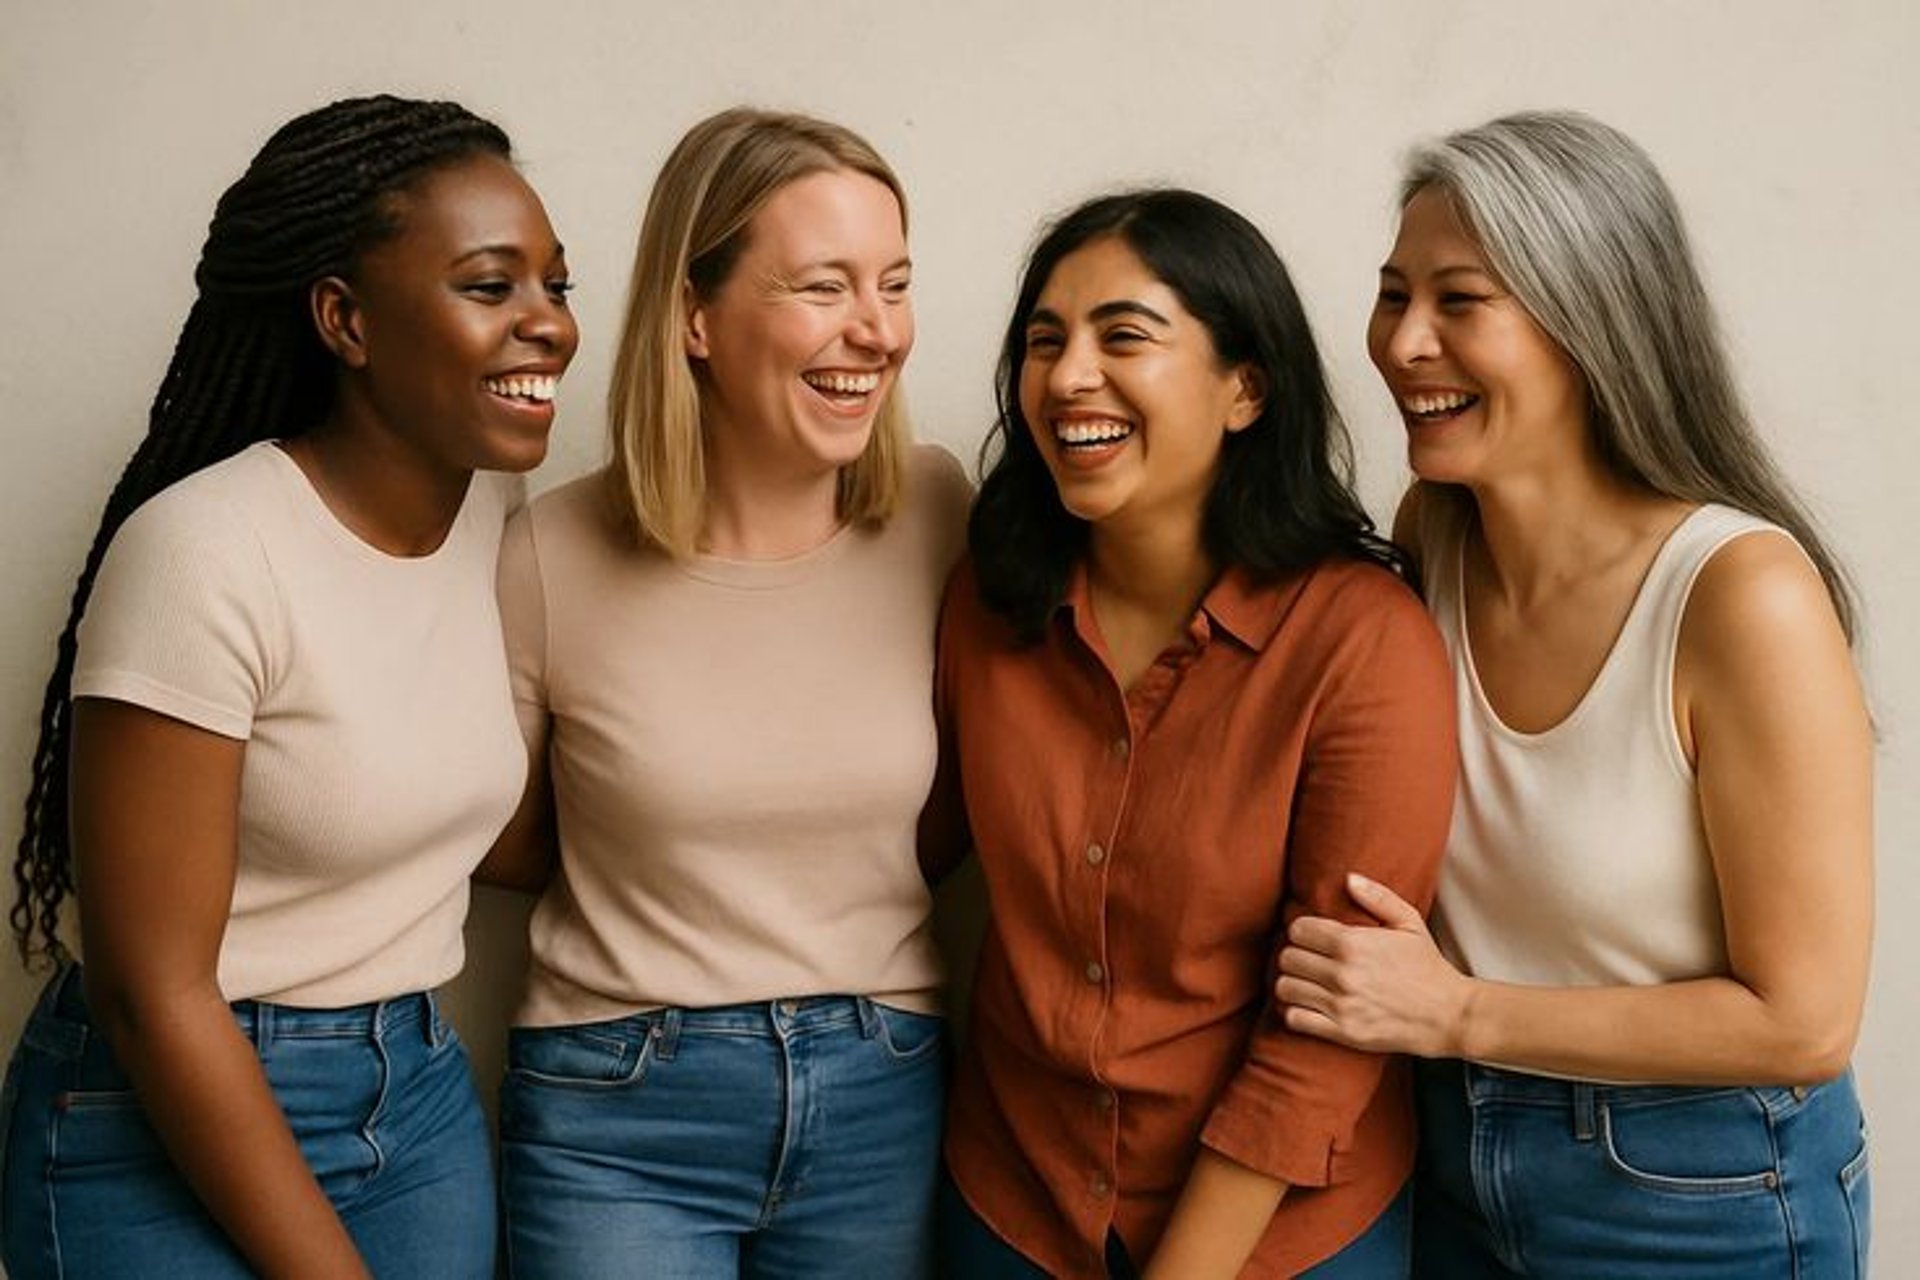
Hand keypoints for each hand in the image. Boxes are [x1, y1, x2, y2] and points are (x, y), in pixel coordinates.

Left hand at [1276, 872, 1471, 1057]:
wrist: (1448, 1015)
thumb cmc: (1428, 967)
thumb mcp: (1410, 923)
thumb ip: (1378, 897)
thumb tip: (1349, 878)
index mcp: (1354, 943)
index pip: (1298, 930)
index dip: (1302, 931)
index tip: (1312, 937)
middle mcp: (1343, 974)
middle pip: (1288, 958)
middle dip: (1296, 955)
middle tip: (1308, 959)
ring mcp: (1341, 1004)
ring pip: (1286, 987)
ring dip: (1292, 982)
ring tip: (1305, 981)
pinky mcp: (1342, 1031)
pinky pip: (1295, 1019)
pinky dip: (1295, 1011)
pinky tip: (1308, 1005)